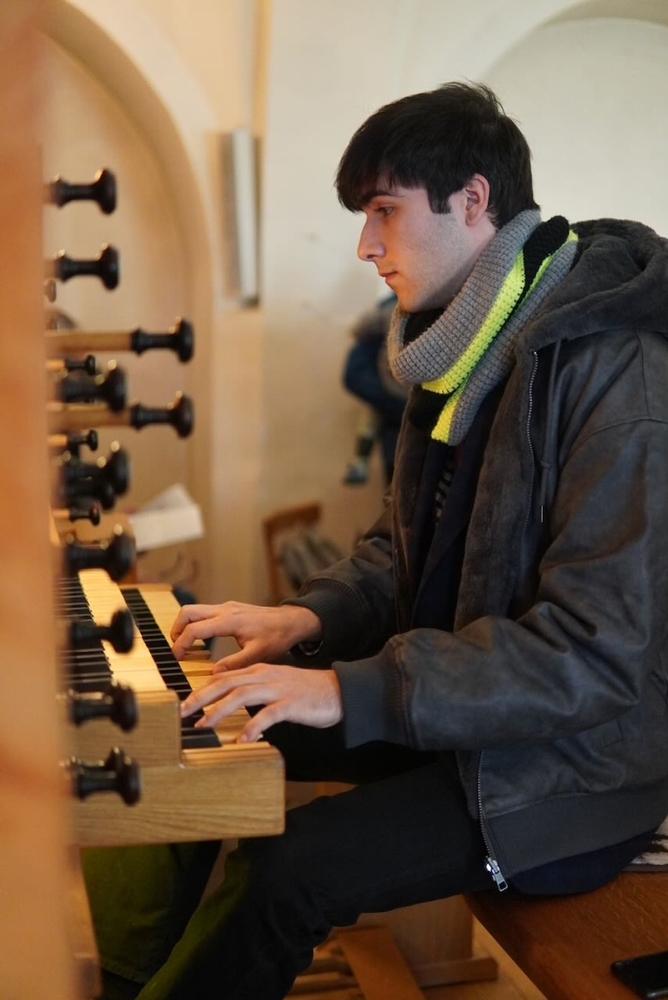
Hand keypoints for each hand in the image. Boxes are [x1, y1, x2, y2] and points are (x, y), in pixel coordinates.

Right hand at [170, 601, 321, 669]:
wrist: (291, 621)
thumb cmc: (277, 636)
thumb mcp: (258, 655)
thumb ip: (235, 664)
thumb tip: (213, 673)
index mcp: (230, 621)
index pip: (195, 629)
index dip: (181, 643)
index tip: (176, 657)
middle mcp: (225, 610)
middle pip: (188, 612)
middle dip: (176, 630)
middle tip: (177, 650)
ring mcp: (226, 607)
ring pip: (194, 610)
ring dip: (184, 626)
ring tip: (185, 647)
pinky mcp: (229, 608)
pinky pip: (204, 613)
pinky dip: (196, 624)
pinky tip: (200, 641)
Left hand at [180, 663, 342, 741]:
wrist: (337, 690)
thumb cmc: (304, 691)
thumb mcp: (274, 686)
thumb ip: (253, 691)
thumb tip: (229, 703)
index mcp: (258, 671)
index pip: (223, 677)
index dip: (201, 689)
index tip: (184, 703)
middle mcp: (264, 676)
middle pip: (225, 683)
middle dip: (201, 697)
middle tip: (183, 712)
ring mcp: (277, 689)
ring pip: (241, 696)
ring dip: (219, 710)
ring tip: (204, 725)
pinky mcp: (290, 703)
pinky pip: (267, 715)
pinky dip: (252, 727)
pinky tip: (242, 740)